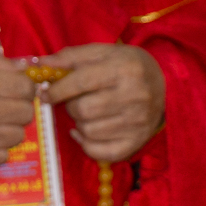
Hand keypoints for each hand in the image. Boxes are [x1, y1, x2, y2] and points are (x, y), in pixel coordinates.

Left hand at [44, 43, 164, 161]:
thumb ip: (71, 57)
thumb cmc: (127, 66)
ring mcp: (137, 122)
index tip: (46, 93)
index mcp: (125, 69)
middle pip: (83, 110)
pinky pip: (101, 152)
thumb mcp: (103, 53)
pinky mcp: (137, 142)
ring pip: (89, 131)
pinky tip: (86, 133)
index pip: (81, 82)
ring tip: (86, 115)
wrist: (165, 85)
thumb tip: (40, 65)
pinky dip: (86, 145)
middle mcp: (134, 96)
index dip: (58, 89)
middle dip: (70, 106)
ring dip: (79, 124)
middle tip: (75, 101)